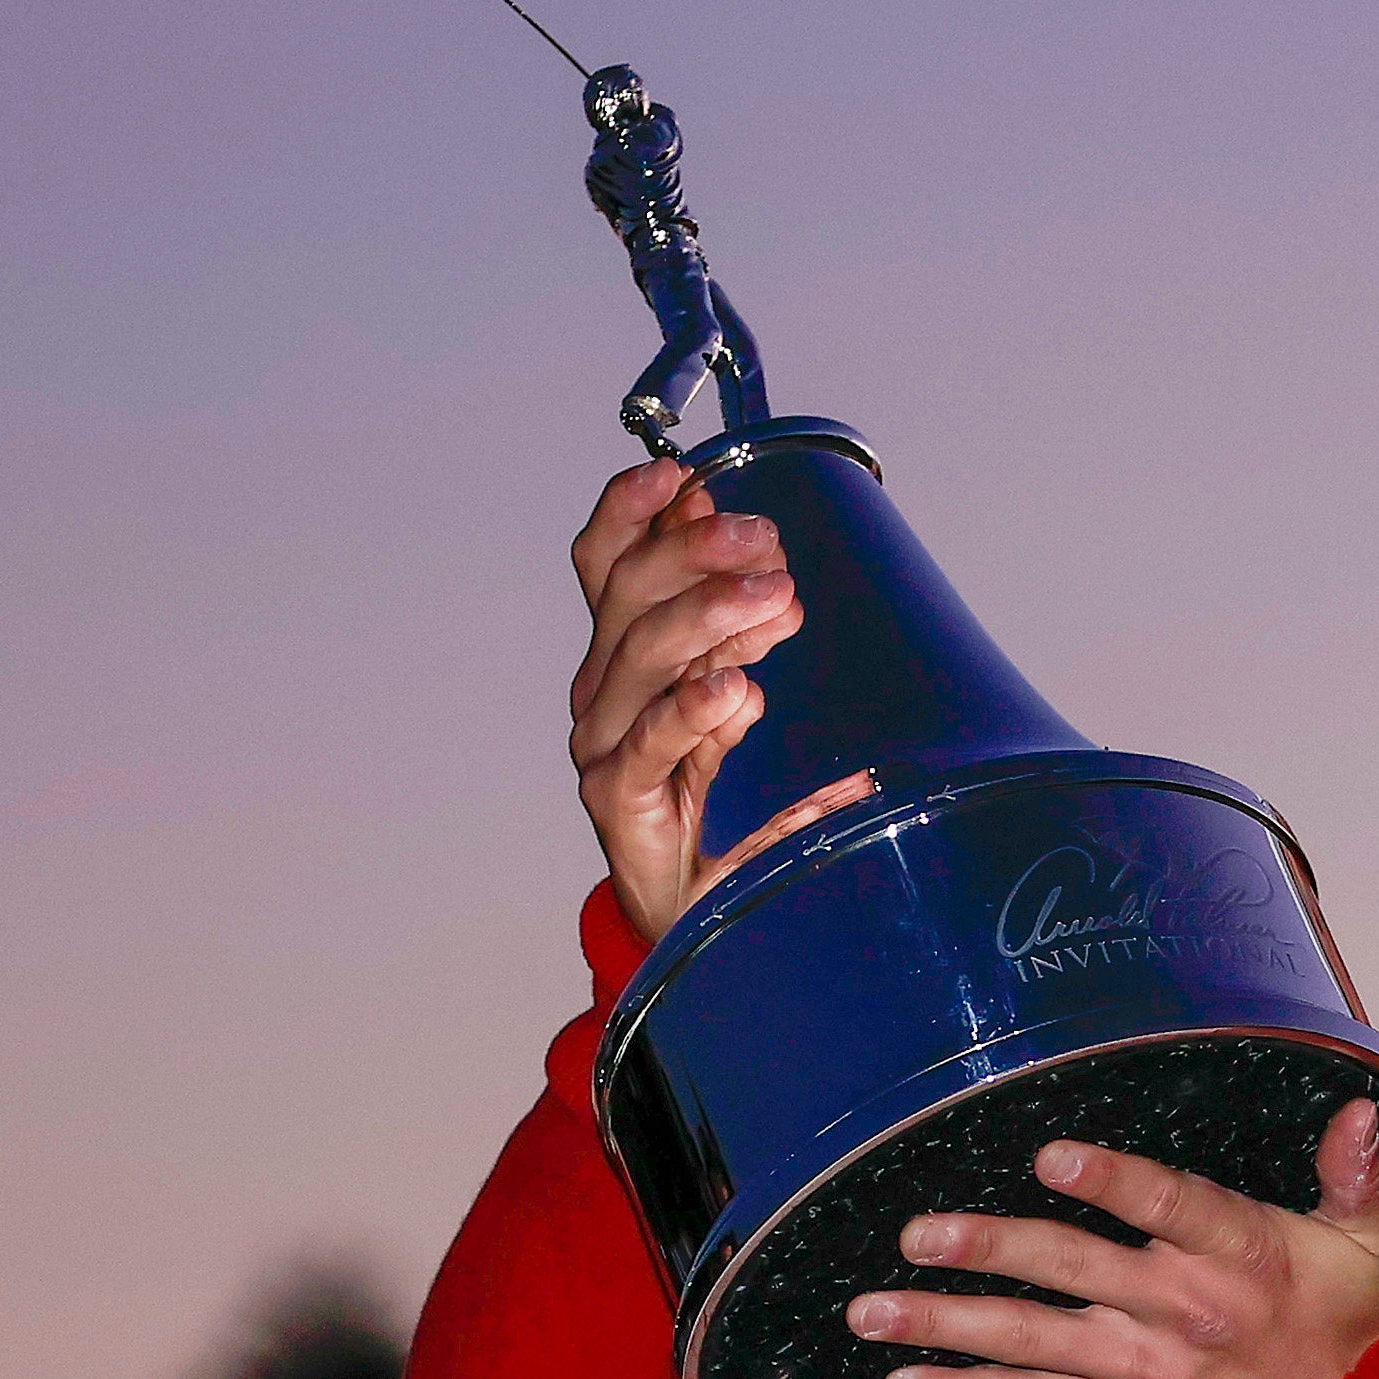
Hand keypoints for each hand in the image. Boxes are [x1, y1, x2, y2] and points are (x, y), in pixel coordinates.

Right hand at [567, 457, 871, 940]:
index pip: (606, 562)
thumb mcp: (731, 691)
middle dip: (698, 552)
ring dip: (711, 614)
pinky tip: (734, 689)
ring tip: (777, 599)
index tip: (681, 473)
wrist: (697, 905)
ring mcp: (602, 742)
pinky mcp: (618, 799)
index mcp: (619, 651)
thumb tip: (755, 552)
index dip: (632, 511)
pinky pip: (648, 743)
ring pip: (641, 654)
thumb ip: (732, 629)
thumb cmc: (712, 793)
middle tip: (767, 543)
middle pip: (628, 594)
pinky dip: (691, 710)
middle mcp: (601, 688)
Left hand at [845, 1101, 1378, 1378]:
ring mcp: (1141, 1370)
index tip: (1049, 1157)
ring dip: (944, 1326)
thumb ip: (1354, 1175)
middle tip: (918, 1234)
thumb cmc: (1343, 1335)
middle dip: (987, 1249)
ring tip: (871, 1313)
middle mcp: (1181, 1311)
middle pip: (1071, 1269)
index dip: (1110, 1182)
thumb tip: (1359, 1109)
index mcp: (1240, 1255)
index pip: (1170, 1205)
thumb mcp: (1364, 1248)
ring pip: (1029, 1341)